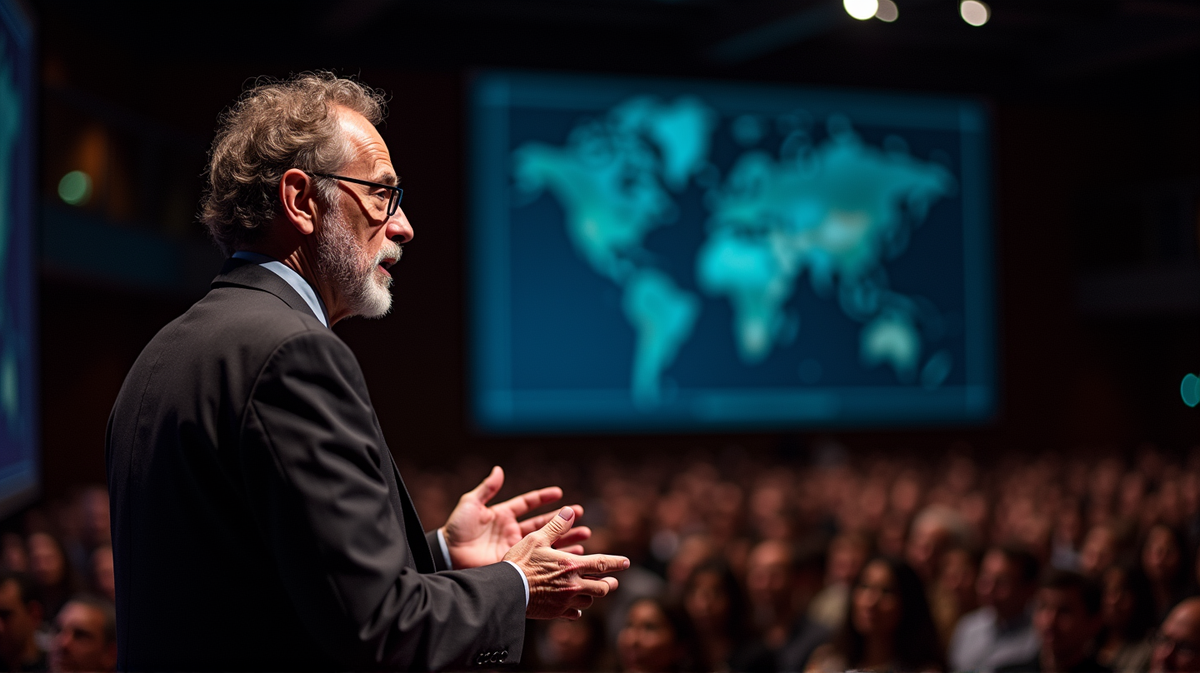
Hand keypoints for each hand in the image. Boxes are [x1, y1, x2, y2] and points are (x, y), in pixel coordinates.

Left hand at [441, 466, 590, 568]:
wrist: (449, 555)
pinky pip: (540, 559)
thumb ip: (487, 488)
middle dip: (562, 520)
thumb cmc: (456, 528)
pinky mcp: (515, 561)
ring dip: (565, 538)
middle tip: (580, 514)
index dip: (542, 498)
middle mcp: (511, 530)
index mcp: (502, 515)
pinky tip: (571, 554)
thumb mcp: (471, 503)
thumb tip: (499, 469)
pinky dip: (556, 556)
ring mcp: (515, 547)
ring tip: (584, 535)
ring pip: (546, 541)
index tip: (559, 493)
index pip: (527, 504)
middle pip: (543, 523)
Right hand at [504, 507, 628, 619]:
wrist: (506, 591)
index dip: (616, 563)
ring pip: (589, 602)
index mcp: (571, 566)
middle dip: (610, 584)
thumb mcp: (536, 538)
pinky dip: (577, 611)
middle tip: (613, 582)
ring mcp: (565, 601)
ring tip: (592, 591)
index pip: (602, 564)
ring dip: (592, 595)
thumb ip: (556, 526)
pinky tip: (575, 609)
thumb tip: (570, 511)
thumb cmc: (519, 562)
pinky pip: (574, 615)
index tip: (627, 562)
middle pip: (602, 588)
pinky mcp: (555, 613)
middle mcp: (573, 585)